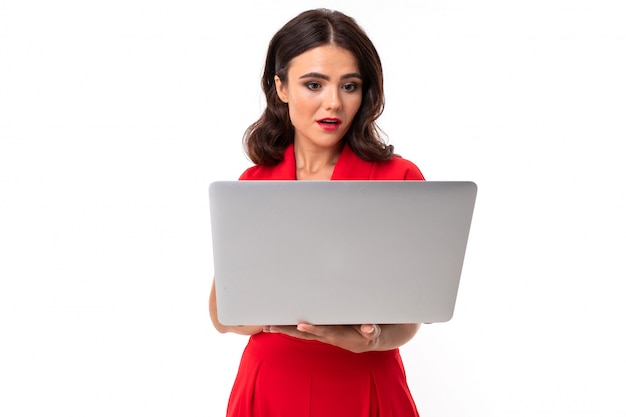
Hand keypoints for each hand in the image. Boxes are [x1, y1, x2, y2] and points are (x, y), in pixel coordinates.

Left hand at [263, 323, 381, 352]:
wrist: (367, 340)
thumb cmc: (368, 332)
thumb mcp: (373, 332)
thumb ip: (371, 330)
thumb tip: (369, 328)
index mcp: (338, 335)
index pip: (323, 331)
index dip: (313, 329)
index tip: (301, 325)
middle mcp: (326, 336)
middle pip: (305, 333)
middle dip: (288, 330)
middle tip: (271, 326)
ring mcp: (321, 333)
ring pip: (300, 332)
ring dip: (284, 329)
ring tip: (267, 326)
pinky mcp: (319, 331)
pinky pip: (301, 330)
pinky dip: (288, 328)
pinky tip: (275, 325)